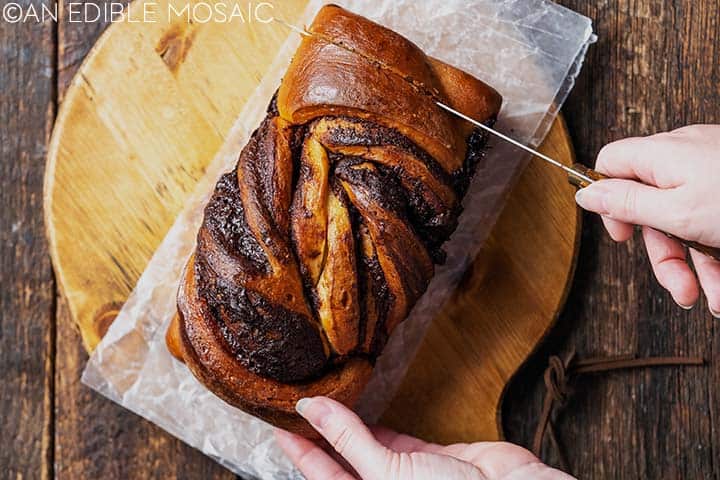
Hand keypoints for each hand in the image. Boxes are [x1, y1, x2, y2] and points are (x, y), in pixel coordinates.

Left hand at [274, 396, 572, 479]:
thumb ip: (349, 439)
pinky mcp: (430, 455)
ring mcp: (406, 473)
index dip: (299, 450)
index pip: (321, 475)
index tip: (279, 423)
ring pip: (366, 444)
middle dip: (320, 434)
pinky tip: (361, 402)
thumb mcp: (386, 473)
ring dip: (346, 423)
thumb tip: (310, 409)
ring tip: (322, 396)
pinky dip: (379, 419)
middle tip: (296, 402)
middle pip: (341, 461)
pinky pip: (396, 434)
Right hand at [574, 125, 719, 315]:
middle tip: (678, 287)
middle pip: (651, 206)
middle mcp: (685, 160)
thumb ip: (625, 203)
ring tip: (713, 299)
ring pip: (685, 223)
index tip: (621, 235)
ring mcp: (713, 175)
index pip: (611, 163)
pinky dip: (717, 257)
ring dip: (695, 267)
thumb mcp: (675, 212)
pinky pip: (713, 224)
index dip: (606, 198)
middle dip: (664, 254)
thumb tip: (584, 193)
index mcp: (663, 155)